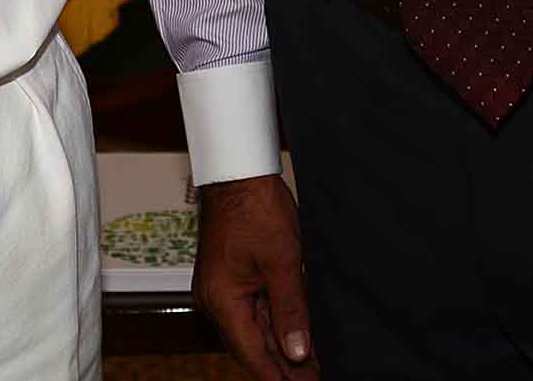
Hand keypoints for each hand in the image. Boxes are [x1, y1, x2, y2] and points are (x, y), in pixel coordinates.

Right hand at [193, 174, 318, 378]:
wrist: (239, 172)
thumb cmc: (254, 207)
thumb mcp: (283, 263)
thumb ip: (291, 311)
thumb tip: (298, 351)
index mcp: (223, 300)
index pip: (252, 355)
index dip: (280, 376)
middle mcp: (217, 299)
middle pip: (252, 345)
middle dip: (285, 364)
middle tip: (315, 376)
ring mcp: (222, 288)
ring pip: (255, 329)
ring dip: (282, 344)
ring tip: (312, 360)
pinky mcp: (231, 277)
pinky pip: (254, 309)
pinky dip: (275, 322)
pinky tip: (297, 331)